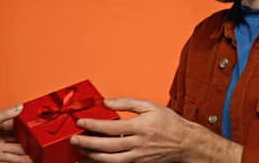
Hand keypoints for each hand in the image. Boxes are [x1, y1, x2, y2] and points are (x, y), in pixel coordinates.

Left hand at [70, 97, 193, 162]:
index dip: (92, 125)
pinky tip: (96, 159)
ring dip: (92, 156)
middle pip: (106, 146)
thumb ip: (127, 103)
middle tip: (74, 139)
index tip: (80, 122)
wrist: (185, 143)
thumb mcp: (150, 106)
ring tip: (80, 151)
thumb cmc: (169, 123)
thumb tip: (107, 102)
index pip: (110, 127)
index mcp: (139, 127)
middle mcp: (137, 143)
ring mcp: (137, 156)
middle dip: (87, 143)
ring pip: (110, 159)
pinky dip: (104, 162)